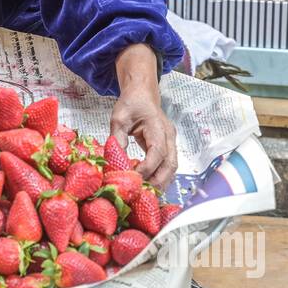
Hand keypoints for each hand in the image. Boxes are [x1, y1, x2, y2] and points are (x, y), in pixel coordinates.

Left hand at [109, 43, 177, 190]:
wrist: (142, 93)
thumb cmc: (131, 103)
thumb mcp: (119, 118)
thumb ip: (117, 137)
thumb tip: (115, 159)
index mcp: (158, 127)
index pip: (157, 152)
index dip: (147, 168)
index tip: (133, 178)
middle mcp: (169, 135)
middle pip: (170, 164)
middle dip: (158, 181)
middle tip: (142, 194)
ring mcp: (171, 141)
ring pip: (172, 167)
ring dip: (161, 182)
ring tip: (146, 194)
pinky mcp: (167, 146)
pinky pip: (168, 165)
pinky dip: (160, 176)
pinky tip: (149, 185)